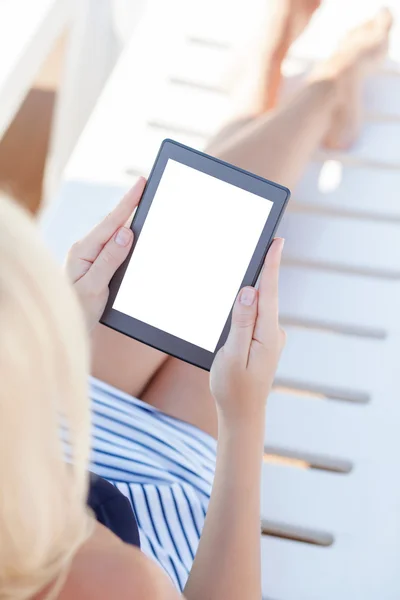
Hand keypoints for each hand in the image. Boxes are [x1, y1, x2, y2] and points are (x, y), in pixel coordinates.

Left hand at [66, 177, 145, 330]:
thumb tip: (125, 233)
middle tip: (146, 186)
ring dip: (128, 218)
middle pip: (113, 222)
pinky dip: (124, 237)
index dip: (128, 201)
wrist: (62, 326)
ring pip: (113, 233)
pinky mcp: (94, 264)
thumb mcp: (94, 287)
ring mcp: (89, 256)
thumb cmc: (76, 310)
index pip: (111, 221)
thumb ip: (109, 259)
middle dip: (130, 204)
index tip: (141, 183)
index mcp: (83, 250)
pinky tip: (130, 232)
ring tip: (141, 202)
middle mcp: (85, 249)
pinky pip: (112, 245)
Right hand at [210, 238, 285, 424]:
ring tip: (246, 265)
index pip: (270, 292)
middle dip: (262, 270)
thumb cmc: (233, 388)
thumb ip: (241, 323)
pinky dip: (248, 305)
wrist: (242, 415)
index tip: (276, 241)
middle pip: (266, 295)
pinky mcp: (262, 342)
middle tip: (260, 243)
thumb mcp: (232, 355)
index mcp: (267, 335)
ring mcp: (270, 338)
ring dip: (253, 288)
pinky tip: (239, 300)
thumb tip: (249, 292)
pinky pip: (255, 316)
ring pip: (260, 306)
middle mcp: (273, 333)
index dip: (271, 265)